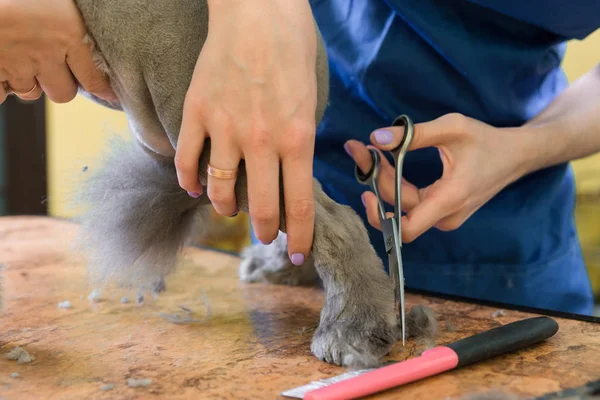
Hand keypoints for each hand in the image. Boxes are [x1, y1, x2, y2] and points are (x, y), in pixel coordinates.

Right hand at [0, 0, 115, 103]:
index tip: (108, 94)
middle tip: (48, 68)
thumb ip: (64, 19)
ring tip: (16, 57)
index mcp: (68, 31)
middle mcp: (47, 54)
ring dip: (27, 82)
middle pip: (64, 93)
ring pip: (31, 93)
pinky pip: (0, 95)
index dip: (102, 89)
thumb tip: (77, 32)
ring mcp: (17, 65)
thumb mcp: (53, 0)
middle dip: (58, 85)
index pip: (94, 77)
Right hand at [176, 0, 317, 263]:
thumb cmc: (292, 50)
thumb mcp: (311, 101)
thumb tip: (290, 175)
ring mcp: (224, 129)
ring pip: (218, 190)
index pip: (299, 206)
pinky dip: (189, 180)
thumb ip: (299, 142)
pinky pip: (187, 160)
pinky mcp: (197, 112)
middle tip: (265, 235)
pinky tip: (194, 187)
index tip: (299, 253)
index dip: (300, 237)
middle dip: (264, 231)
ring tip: (230, 210)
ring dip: (225, 208)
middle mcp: (261, 142)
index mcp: (297, 140)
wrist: (259, 10)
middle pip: (259, 208)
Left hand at [345, 113, 528, 242]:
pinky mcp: (442, 211)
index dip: (380, 216)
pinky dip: (396, 184)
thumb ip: (414, 134)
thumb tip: (376, 138)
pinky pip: (412, 203)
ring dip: (383, 181)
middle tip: (360, 149)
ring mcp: (444, 216)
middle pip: (398, 210)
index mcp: (450, 199)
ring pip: (403, 206)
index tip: (365, 190)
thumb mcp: (452, 128)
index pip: (406, 229)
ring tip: (372, 153)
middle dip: (375, 181)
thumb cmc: (486, 141)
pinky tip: (386, 162)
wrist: (515, 156)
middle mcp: (446, 216)